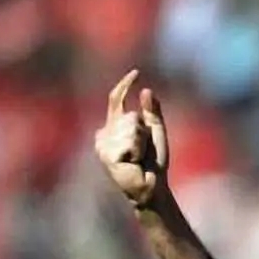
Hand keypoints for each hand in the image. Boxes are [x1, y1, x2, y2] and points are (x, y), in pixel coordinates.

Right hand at [94, 70, 169, 206]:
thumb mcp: (155, 132)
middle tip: (142, 151)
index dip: (125, 85)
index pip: (116, 99)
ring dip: (141, 142)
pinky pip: (130, 140)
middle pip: (130, 115)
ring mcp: (103, 143)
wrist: (151, 186)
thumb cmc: (153, 162)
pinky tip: (133, 162)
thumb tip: (146, 90)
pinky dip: (138, 150)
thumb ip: (152, 112)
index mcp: (115, 125)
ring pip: (130, 126)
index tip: (136, 73)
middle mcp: (105, 132)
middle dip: (144, 132)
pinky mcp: (106, 154)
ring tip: (138, 157)